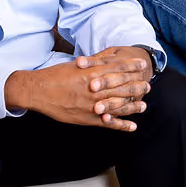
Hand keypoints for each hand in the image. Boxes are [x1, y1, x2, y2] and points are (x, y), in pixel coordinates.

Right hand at [8, 50, 152, 130]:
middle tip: (147, 86)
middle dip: (136, 86)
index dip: (131, 67)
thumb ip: (92, 65)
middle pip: (121, 87)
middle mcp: (94, 89)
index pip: (117, 68)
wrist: (38, 91)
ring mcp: (92, 105)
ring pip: (118, 106)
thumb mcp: (75, 66)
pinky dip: (121, 125)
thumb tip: (106, 60)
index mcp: (91, 73)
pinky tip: (132, 127)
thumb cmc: (54, 76)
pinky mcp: (87, 118)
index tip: (142, 65)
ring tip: (143, 106)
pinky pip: (108, 123)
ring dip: (133, 106)